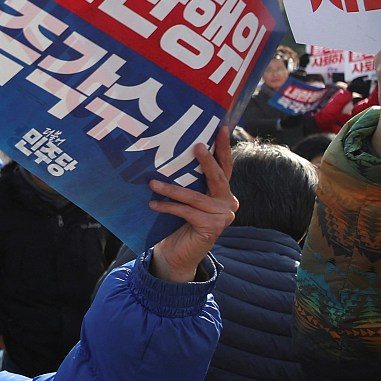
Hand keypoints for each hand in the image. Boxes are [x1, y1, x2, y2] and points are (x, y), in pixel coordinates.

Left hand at [148, 126, 237, 282]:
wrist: (178, 254)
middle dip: (206, 160)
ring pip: (195, 196)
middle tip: (195, 146)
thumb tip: (168, 156)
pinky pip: (186, 211)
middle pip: (218, 177)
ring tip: (152, 183)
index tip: (220, 127)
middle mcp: (228, 202)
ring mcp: (223, 215)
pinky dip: (168, 207)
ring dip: (171, 189)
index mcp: (223, 192)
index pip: (225, 166)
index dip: (223, 147)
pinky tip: (153, 205)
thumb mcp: (185, 198)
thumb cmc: (179, 222)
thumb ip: (187, 181)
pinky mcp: (212, 226)